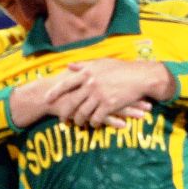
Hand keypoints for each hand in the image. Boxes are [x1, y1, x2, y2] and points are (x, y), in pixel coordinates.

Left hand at [46, 59, 163, 127]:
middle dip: (66, 113)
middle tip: (63, 120)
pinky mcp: (109, 105)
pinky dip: (94, 123)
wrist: (141, 77)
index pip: (65, 84)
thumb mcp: (101, 63)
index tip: (46, 100)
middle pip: (72, 102)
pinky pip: (97, 118)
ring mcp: (99, 95)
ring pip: (83, 113)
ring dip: (80, 121)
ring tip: (79, 124)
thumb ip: (83, 66)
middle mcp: (91, 85)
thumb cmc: (122, 69)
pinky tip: (94, 125)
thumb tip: (68, 66)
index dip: (54, 93)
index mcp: (87, 73)